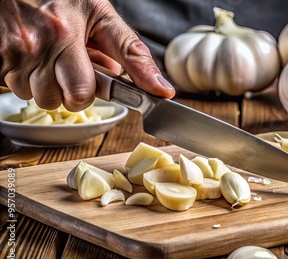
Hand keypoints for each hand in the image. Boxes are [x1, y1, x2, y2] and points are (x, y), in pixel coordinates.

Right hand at [0, 0, 174, 110]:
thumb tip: (161, 89)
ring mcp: (12, 52)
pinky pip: (15, 87)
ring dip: (48, 86)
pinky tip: (35, 58)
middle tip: (73, 70)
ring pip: (36, 97)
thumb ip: (132, 54)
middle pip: (58, 101)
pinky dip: (27, 79)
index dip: (90, 93)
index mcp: (65, 34)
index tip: (94, 84)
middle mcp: (35, 45)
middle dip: (70, 92)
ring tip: (53, 60)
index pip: (81, 93)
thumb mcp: (103, 16)